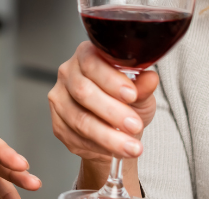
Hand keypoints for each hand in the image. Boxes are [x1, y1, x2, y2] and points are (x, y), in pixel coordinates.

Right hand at [48, 42, 158, 190]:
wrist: (117, 128)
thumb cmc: (127, 103)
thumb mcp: (141, 93)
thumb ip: (143, 86)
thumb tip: (151, 78)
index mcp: (86, 56)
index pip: (92, 63)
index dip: (111, 80)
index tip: (131, 95)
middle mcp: (68, 74)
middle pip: (82, 91)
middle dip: (111, 111)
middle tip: (134, 125)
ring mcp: (59, 99)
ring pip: (79, 119)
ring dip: (108, 136)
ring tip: (132, 147)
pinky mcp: (57, 123)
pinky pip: (75, 137)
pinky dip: (99, 147)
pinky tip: (115, 151)